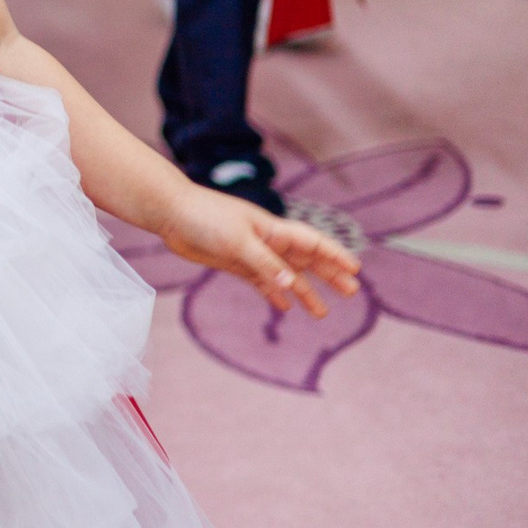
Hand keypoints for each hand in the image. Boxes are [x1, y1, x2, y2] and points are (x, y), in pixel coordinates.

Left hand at [151, 182, 361, 318]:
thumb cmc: (206, 217)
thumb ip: (265, 263)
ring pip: (286, 276)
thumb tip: (291, 286)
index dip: (335, 255)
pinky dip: (274, 294)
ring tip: (321, 313)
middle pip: (306, 261)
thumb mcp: (238, 241)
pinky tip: (284, 308)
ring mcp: (252, 253)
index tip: (356, 269)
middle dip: (329, 275)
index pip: (313, 242)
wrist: (171, 214)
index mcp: (274, 230)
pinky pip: (261, 282)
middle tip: (352, 292)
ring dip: (305, 292)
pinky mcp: (234, 263)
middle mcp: (268, 242)